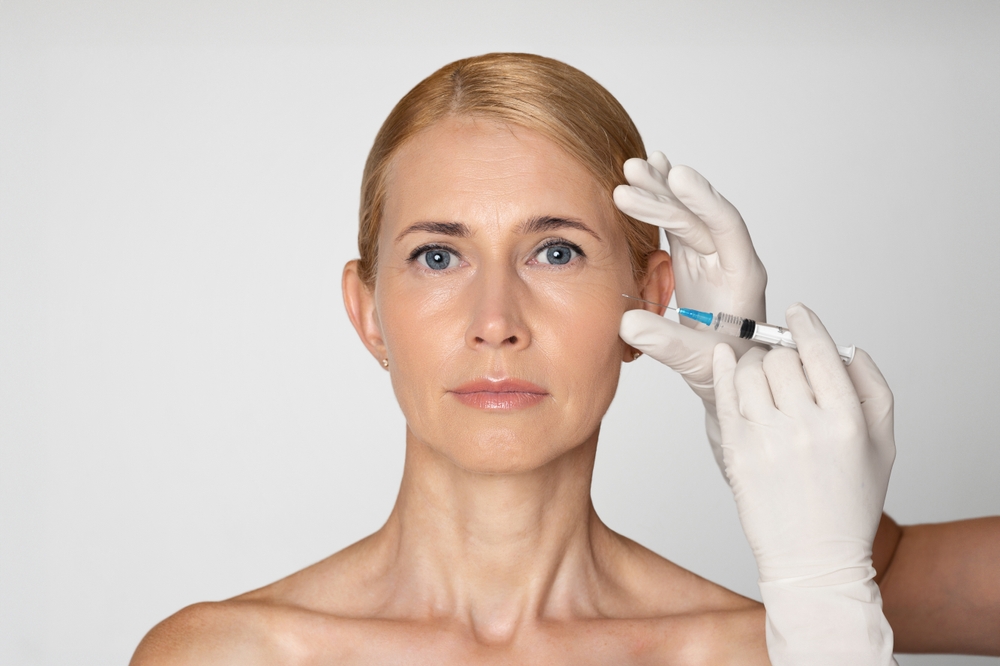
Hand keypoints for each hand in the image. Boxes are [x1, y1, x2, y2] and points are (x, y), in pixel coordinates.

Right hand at [616, 153, 766, 470]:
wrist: (730, 379)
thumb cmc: (726, 372)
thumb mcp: (699, 362)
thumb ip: (667, 342)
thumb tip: (627, 323)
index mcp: (743, 277)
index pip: (726, 227)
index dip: (702, 201)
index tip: (676, 178)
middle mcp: (727, 260)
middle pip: (698, 217)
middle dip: (665, 195)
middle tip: (631, 176)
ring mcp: (708, 259)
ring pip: (684, 216)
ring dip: (659, 190)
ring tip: (633, 167)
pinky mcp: (690, 262)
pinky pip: (674, 225)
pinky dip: (659, 202)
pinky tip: (648, 177)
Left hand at [713, 303, 895, 664]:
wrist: (814, 557)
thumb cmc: (849, 502)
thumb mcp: (883, 447)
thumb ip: (872, 390)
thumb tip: (849, 348)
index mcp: (846, 420)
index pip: (820, 352)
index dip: (806, 325)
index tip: (797, 312)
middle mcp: (806, 425)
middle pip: (782, 359)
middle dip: (781, 355)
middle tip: (782, 366)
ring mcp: (767, 438)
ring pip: (749, 372)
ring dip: (754, 366)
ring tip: (762, 381)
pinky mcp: (736, 451)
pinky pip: (724, 395)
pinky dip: (722, 370)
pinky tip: (724, 359)